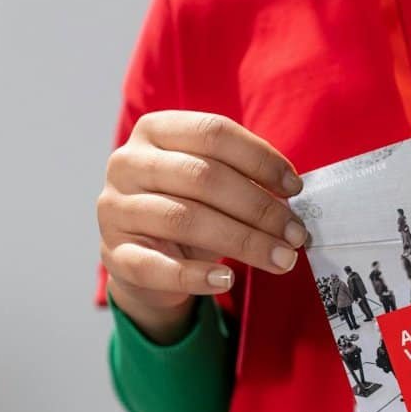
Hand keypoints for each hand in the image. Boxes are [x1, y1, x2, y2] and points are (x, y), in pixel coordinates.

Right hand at [97, 111, 306, 341]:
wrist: (148, 255)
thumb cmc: (191, 207)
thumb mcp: (215, 183)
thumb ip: (246, 179)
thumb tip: (290, 199)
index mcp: (155, 131)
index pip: (213, 133)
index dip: (260, 159)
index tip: (295, 188)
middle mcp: (127, 163)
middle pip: (202, 177)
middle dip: (259, 207)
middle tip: (296, 233)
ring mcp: (115, 209)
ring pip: (184, 219)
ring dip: (243, 241)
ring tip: (282, 258)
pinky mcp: (114, 254)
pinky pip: (156, 266)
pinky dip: (196, 275)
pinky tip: (227, 281)